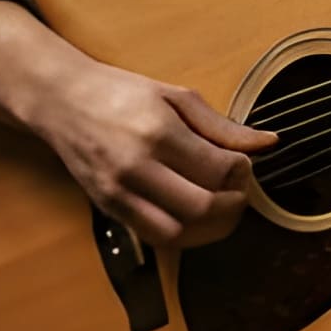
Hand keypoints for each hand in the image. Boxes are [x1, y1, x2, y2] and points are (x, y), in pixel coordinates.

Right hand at [31, 60, 276, 250]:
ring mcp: (119, 193)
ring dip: (211, 228)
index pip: (218, 169)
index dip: (243, 172)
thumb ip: (223, 126)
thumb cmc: (120, 93)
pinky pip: (155, 237)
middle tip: (238, 189)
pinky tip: (195, 216)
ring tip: (221, 206)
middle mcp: (136, 167)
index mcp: (158, 132)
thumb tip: (269, 143)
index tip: (243, 163)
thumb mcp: (176, 96)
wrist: (61, 101)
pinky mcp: (109, 209)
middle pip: (202, 207)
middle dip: (234, 203)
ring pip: (178, 233)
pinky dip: (184, 234)